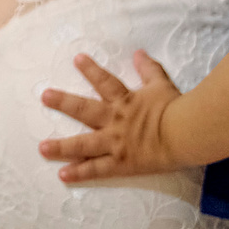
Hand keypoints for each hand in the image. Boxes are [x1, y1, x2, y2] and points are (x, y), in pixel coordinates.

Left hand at [39, 50, 184, 180]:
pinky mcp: (121, 163)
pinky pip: (97, 169)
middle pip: (84, 110)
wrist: (185, 133)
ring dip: (61, 147)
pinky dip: (80, 173)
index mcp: (125, 101)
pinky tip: (63, 175)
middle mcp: (114, 120)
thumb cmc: (176, 108)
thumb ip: (149, 69)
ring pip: (83, 144)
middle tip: (44, 96)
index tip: (77, 59)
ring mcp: (115, 143)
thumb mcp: (162, 84)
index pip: (105, 82)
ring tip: (42, 148)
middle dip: (63, 102)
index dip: (91, 69)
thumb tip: (139, 52)